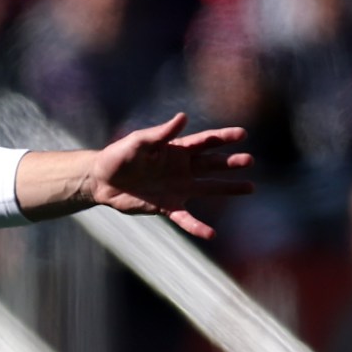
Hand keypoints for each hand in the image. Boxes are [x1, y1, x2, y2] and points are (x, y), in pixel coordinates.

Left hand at [83, 113, 254, 239]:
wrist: (101, 181)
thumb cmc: (118, 156)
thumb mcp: (138, 142)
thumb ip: (161, 133)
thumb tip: (183, 117)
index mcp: (176, 149)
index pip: (205, 142)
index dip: (223, 137)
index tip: (242, 134)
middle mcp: (182, 168)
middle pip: (212, 164)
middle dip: (231, 162)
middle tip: (250, 161)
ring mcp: (176, 187)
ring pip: (208, 188)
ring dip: (228, 188)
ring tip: (250, 188)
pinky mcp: (166, 205)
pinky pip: (185, 217)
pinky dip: (197, 226)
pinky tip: (211, 234)